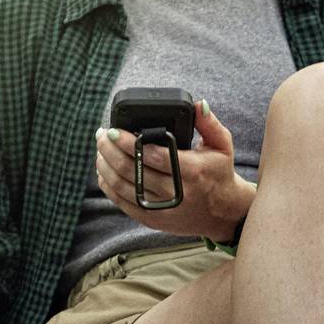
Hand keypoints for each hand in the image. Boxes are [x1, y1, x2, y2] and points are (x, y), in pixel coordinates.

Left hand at [93, 100, 252, 243]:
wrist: (222, 213)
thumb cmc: (218, 172)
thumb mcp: (222, 146)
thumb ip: (209, 124)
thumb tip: (199, 104)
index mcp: (192, 171)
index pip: (152, 155)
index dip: (127, 142)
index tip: (112, 130)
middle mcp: (176, 192)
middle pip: (132, 169)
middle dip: (109, 150)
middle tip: (101, 135)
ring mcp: (162, 209)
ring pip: (122, 186)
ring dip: (105, 165)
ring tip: (100, 150)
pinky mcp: (152, 219)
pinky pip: (122, 202)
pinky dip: (108, 185)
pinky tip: (104, 170)